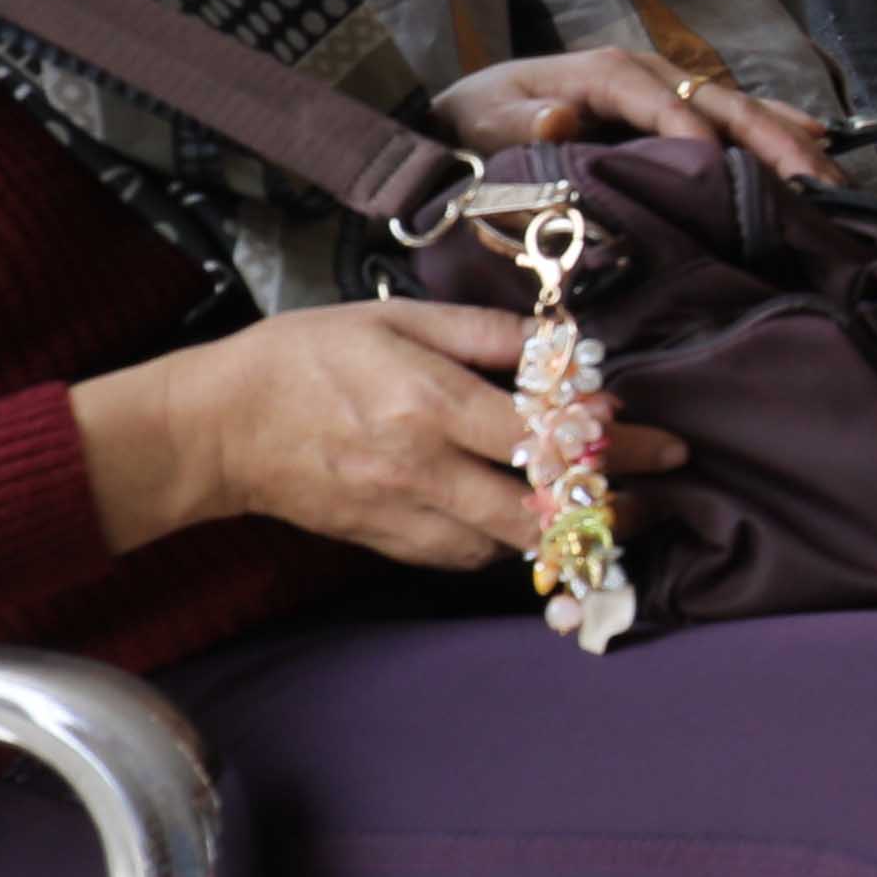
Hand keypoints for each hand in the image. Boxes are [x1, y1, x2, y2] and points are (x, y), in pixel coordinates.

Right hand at [76, 299, 638, 566]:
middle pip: (536, 509)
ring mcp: (401, 514)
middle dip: (607, 508)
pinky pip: (463, 556)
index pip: (541, 435)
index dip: (609, 442)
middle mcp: (421, 469)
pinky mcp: (384, 542)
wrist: (216, 426)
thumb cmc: (304, 358)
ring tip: (609, 515)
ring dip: (562, 534)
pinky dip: (504, 544)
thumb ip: (484, 334)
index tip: (659, 441)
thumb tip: (561, 344)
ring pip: (505, 544)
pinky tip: (528, 523)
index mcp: (428, 405)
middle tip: (656, 496)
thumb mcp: (396, 320)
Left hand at [442, 46, 831, 184]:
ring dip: (789, 141)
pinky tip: (819, 148)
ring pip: (740, 110)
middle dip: (771, 139)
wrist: (467, 115)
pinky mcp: (675, 113)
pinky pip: (736, 120)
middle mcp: (647, 73)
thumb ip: (518, 120)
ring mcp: (667, 91)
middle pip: (720, 102)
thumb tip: (560, 114)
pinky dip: (779, 133)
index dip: (691, 132)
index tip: (718, 169)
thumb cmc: (476, 119)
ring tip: (831, 177)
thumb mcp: (484, 118)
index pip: (661, 100)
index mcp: (605, 72)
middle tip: (813, 179)